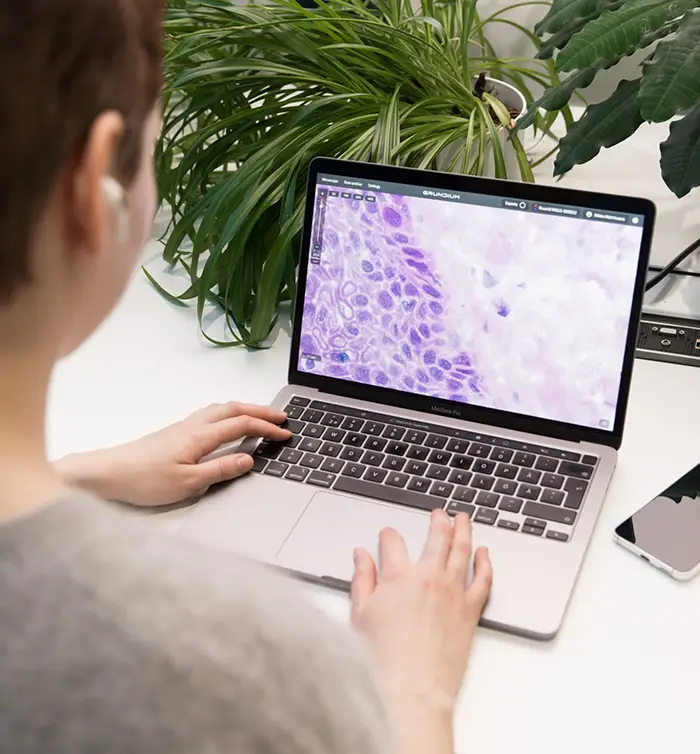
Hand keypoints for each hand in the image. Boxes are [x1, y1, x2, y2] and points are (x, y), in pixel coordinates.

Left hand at [53, 402, 289, 506]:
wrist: (107, 474)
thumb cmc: (143, 480)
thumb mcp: (188, 482)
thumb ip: (220, 469)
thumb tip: (248, 459)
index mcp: (200, 435)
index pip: (242, 425)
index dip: (267, 427)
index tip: (286, 433)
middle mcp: (193, 425)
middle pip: (233, 408)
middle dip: (260, 410)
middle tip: (281, 416)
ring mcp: (183, 426)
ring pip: (221, 409)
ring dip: (244, 408)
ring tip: (260, 415)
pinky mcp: (175, 432)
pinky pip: (210, 414)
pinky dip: (228, 413)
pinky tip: (228, 423)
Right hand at [351, 510, 491, 753]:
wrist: (414, 689)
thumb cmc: (385, 658)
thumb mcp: (360, 615)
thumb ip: (361, 579)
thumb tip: (361, 556)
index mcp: (398, 576)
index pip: (393, 543)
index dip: (388, 535)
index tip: (387, 535)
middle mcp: (429, 577)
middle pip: (436, 537)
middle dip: (438, 521)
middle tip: (440, 513)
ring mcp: (453, 592)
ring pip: (462, 550)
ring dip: (464, 530)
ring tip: (464, 519)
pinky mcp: (470, 609)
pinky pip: (483, 578)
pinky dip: (485, 562)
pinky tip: (484, 553)